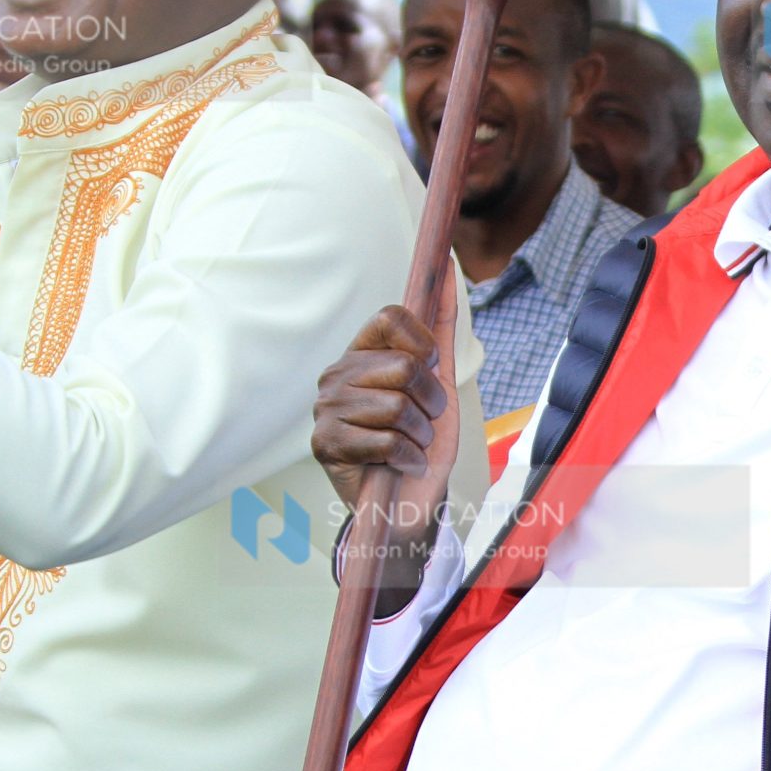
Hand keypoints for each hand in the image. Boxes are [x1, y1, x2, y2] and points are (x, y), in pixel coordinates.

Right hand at [312, 269, 461, 562]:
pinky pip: (384, 440)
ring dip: (420, 435)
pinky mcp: (324, 444)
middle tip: (425, 422)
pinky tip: (400, 464)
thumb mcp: (439, 381)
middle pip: (403, 367)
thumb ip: (440, 329)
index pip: (391, 316)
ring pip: (397, 407)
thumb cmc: (422, 438)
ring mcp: (325, 408)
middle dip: (430, 402)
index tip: (430, 369)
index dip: (422, 343)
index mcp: (362, 352)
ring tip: (411, 445)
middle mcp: (337, 374)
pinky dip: (407, 458)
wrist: (410, 498)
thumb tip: (445, 273)